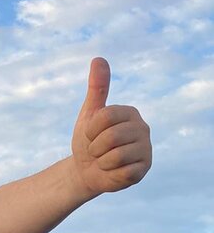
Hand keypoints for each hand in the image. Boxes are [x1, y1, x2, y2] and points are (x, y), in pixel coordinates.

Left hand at [71, 58, 151, 194]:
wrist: (86, 170)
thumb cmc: (88, 140)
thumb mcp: (89, 114)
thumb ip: (96, 89)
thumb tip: (98, 58)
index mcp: (130, 112)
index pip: (105, 116)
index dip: (90, 129)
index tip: (91, 134)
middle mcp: (143, 128)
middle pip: (111, 136)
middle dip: (95, 147)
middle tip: (97, 150)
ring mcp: (146, 149)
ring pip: (116, 155)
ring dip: (101, 161)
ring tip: (104, 160)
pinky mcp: (144, 169)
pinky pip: (123, 172)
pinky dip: (111, 174)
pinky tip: (113, 171)